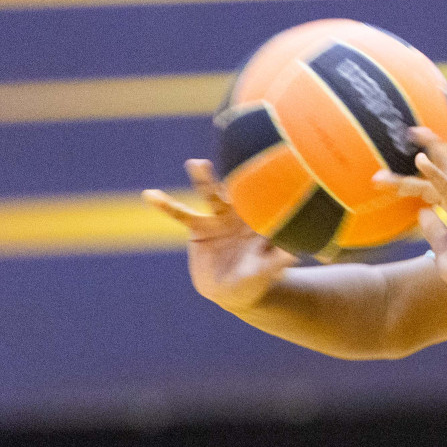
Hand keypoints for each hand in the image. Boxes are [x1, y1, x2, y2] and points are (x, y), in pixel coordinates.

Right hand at [142, 159, 297, 312]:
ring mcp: (218, 219)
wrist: (233, 292)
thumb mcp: (266, 273)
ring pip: (210, 196)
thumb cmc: (256, 282)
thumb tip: (296, 252)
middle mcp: (240, 215)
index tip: (265, 173)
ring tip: (196, 163)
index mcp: (261, 222)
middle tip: (237, 154)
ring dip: (204, 180)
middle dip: (235, 174)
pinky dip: (166, 205)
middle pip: (237, 191)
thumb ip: (278, 261)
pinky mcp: (199, 229)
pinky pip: (180, 215)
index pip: (264, 203)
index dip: (264, 190)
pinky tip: (149, 194)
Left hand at [375, 127, 446, 303]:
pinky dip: (434, 173)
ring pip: (446, 173)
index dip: (434, 170)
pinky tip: (421, 160)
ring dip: (431, 152)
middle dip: (435, 148)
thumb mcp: (444, 252)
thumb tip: (421, 212)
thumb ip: (434, 231)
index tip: (420, 156)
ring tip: (417, 132)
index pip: (444, 186)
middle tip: (416, 130)